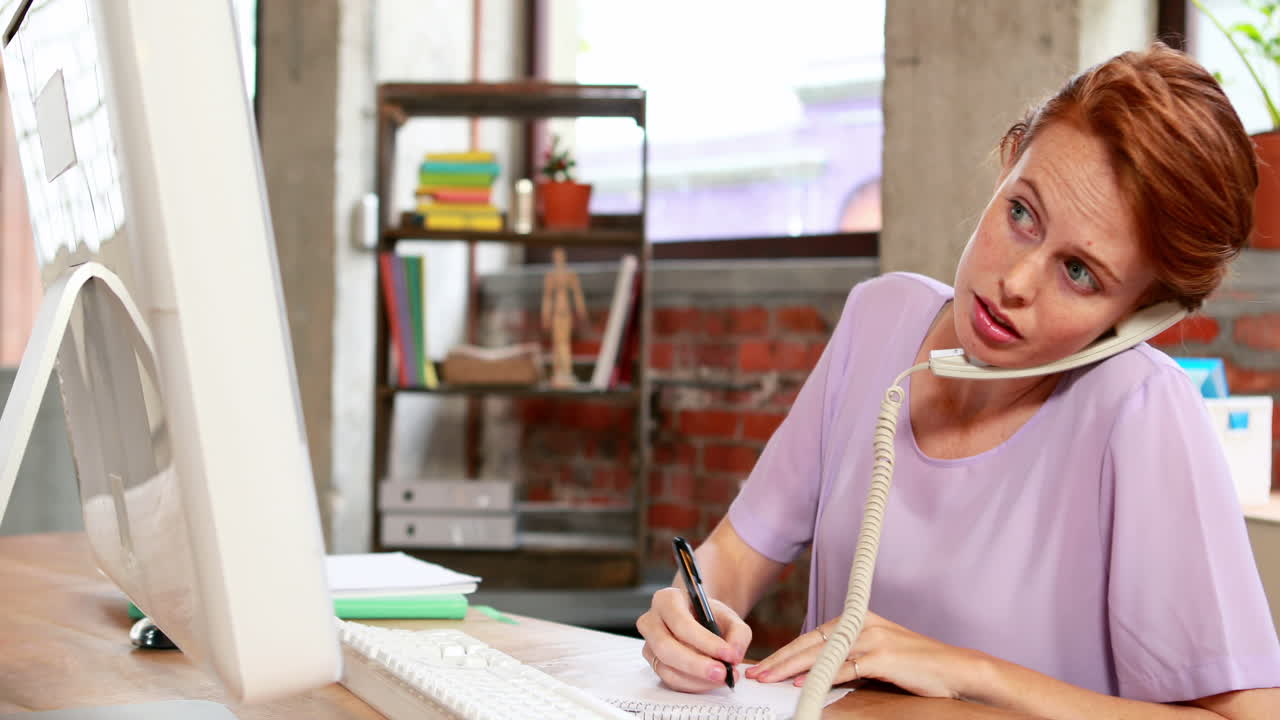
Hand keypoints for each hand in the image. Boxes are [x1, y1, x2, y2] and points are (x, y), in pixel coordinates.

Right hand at [636, 586, 751, 692]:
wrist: (699, 620)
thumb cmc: (709, 615)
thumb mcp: (729, 616)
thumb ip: (738, 633)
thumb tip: (734, 656)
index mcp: (666, 600)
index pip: (680, 622)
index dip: (704, 641)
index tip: (728, 654)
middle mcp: (651, 621)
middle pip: (666, 647)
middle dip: (696, 665)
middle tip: (723, 674)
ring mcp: (649, 644)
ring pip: (666, 668)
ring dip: (697, 679)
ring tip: (722, 678)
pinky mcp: (654, 664)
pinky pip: (670, 680)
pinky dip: (693, 685)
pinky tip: (711, 682)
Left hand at [744, 611, 983, 699]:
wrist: (957, 669)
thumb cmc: (918, 667)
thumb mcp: (878, 656)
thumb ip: (850, 658)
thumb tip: (816, 673)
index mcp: (858, 619)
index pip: (812, 636)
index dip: (785, 651)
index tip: (764, 665)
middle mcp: (862, 623)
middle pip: (810, 642)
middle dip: (779, 659)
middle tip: (755, 673)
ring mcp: (872, 638)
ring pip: (820, 653)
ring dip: (790, 668)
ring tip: (768, 679)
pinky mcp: (883, 656)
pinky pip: (844, 668)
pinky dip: (820, 676)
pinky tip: (801, 684)